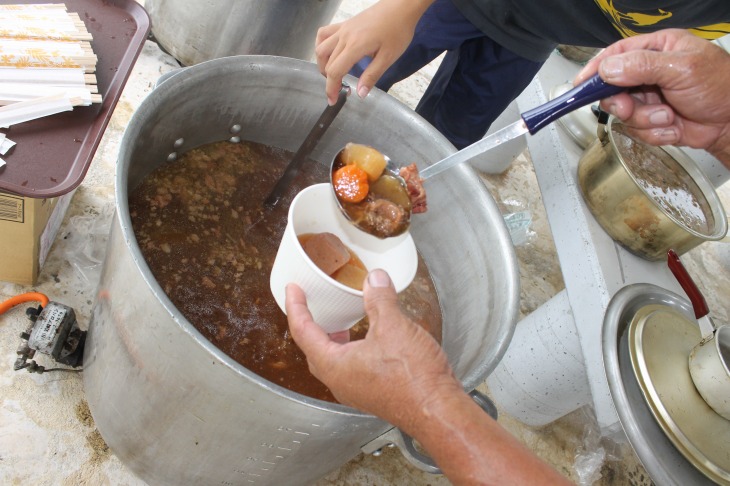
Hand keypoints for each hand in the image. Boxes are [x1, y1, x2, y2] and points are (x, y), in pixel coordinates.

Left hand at [285, 268, 460, 429]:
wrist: (437, 410)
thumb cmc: (413, 378)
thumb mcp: (393, 326)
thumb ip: (379, 299)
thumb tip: (374, 280)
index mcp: (333, 365)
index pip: (302, 331)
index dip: (296, 307)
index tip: (293, 290)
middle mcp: (340, 381)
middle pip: (313, 349)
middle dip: (311, 325)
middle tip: (311, 305)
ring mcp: (356, 390)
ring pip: (333, 361)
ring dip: (332, 339)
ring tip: (340, 322)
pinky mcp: (372, 394)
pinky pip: (351, 369)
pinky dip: (350, 350)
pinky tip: (367, 341)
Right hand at [315, 0, 433, 104]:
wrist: (400, 7)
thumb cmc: (397, 31)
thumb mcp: (388, 57)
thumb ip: (372, 75)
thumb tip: (360, 94)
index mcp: (355, 46)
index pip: (335, 71)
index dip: (331, 88)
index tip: (333, 101)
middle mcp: (344, 37)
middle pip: (327, 62)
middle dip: (329, 80)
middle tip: (339, 91)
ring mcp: (342, 29)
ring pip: (321, 48)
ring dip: (322, 64)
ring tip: (333, 74)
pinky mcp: (344, 24)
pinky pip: (324, 34)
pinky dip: (321, 45)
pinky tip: (329, 53)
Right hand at [576, 29, 729, 166]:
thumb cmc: (720, 85)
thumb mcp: (681, 67)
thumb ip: (641, 66)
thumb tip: (607, 69)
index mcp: (656, 49)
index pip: (616, 55)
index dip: (595, 70)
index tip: (580, 85)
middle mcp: (649, 72)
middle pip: (612, 88)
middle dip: (621, 103)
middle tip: (628, 107)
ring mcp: (649, 98)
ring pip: (623, 113)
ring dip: (645, 119)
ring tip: (668, 116)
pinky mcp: (652, 121)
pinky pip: (636, 131)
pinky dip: (655, 133)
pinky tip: (673, 126)